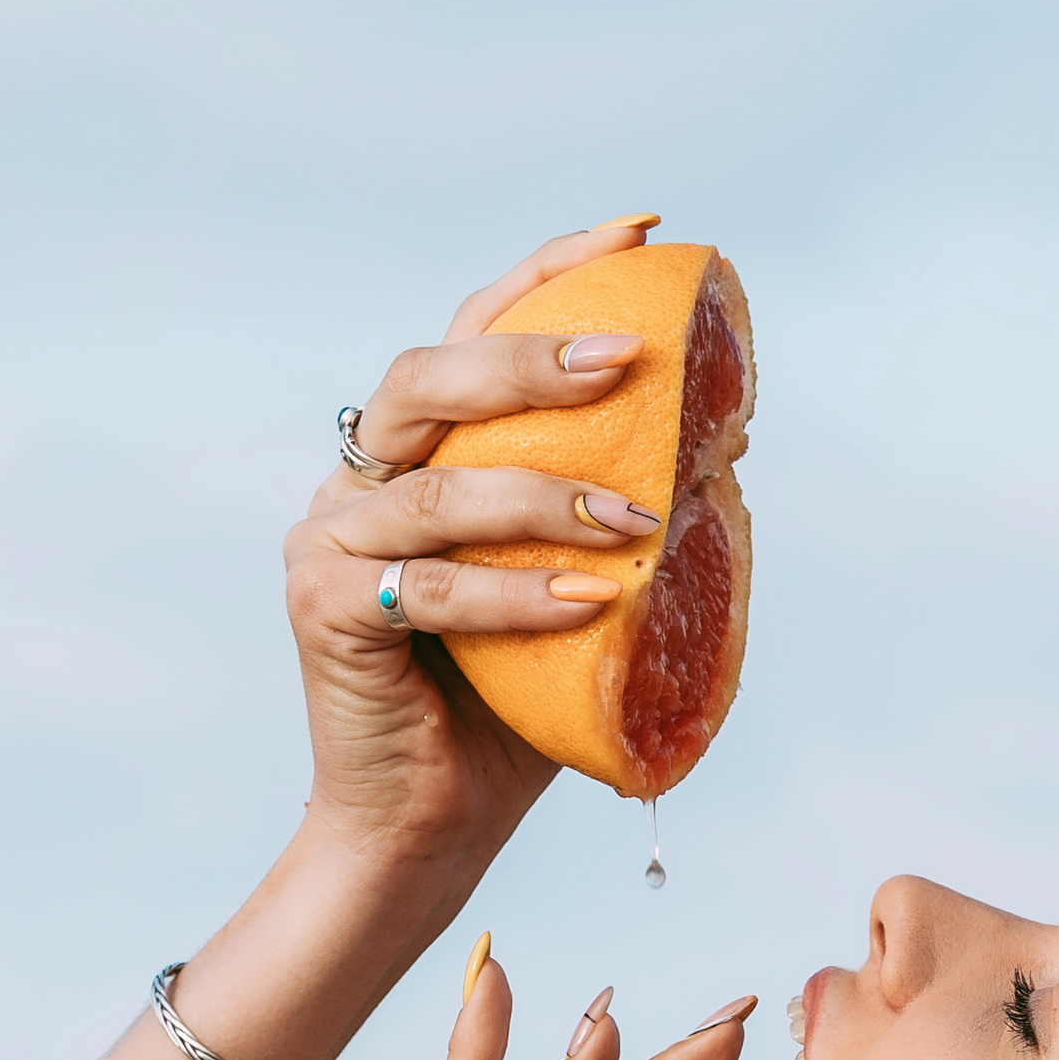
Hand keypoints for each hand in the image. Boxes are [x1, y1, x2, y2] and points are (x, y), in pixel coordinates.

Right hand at [285, 219, 663, 870]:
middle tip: (625, 359)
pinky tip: (590, 600)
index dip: (547, 276)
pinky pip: (431, 587)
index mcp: (419, 454)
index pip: (472, 334)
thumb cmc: (513, 709)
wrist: (433, 824)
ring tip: (636, 518)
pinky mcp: (327, 612)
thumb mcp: (587, 594)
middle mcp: (362, 480)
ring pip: (434, 485)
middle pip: (427, 381)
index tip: (640, 235)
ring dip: (545, 495)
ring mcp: (332, 543)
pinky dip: (515, 592)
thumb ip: (630, 515)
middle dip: (527, 359)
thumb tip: (732, 441)